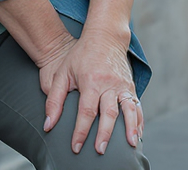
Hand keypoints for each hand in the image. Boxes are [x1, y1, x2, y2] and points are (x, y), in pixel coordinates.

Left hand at [36, 30, 142, 154]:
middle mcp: (109, 83)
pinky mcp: (130, 86)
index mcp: (91, 81)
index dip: (81, 131)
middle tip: (101, 150)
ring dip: (131, 128)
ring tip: (131, 145)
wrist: (105, 36)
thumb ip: (54, 100)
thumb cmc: (80, 55)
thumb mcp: (62, 73)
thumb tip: (48, 124)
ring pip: (129, 109)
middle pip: (109, 113)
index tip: (76, 147)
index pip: (86, 111)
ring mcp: (123, 84)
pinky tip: (138, 135)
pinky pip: (137, 106)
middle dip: (105, 134)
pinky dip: (139, 121)